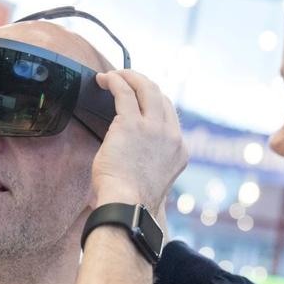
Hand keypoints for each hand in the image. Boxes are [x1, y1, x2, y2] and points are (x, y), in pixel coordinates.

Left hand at [93, 70, 187, 213]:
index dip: (153, 101)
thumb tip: (133, 155)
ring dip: (128, 76)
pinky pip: (124, 92)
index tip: (138, 98)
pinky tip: (104, 79)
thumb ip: (151, 163)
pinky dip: (115, 81)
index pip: (169, 114)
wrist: (129, 207)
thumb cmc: (132, 201)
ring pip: (145, 87)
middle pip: (160, 95)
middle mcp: (171, 136)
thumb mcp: (152, 179)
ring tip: (113, 76)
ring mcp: (154, 128)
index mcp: (178, 151)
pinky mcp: (131, 124)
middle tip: (125, 80)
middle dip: (141, 83)